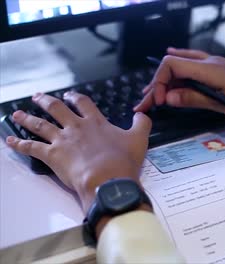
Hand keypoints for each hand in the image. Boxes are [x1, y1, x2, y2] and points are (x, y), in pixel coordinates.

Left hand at [6, 92, 151, 212]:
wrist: (108, 178)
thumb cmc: (123, 161)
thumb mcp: (139, 139)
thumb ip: (141, 124)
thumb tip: (142, 115)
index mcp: (95, 123)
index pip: (82, 104)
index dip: (75, 98)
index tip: (70, 95)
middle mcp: (76, 128)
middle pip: (57, 109)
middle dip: (46, 101)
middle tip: (38, 97)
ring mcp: (62, 141)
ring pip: (40, 125)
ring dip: (27, 118)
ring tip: (18, 114)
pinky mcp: (53, 156)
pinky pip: (32, 148)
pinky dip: (20, 144)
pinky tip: (11, 141)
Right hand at [134, 48, 224, 117]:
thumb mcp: (223, 104)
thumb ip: (194, 99)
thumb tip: (167, 98)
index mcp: (208, 69)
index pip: (171, 65)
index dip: (159, 82)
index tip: (159, 101)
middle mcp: (208, 61)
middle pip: (172, 66)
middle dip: (156, 84)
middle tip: (145, 104)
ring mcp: (212, 63)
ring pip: (180, 65)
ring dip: (165, 80)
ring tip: (151, 95)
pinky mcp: (216, 68)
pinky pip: (191, 62)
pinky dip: (177, 67)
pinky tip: (169, 66)